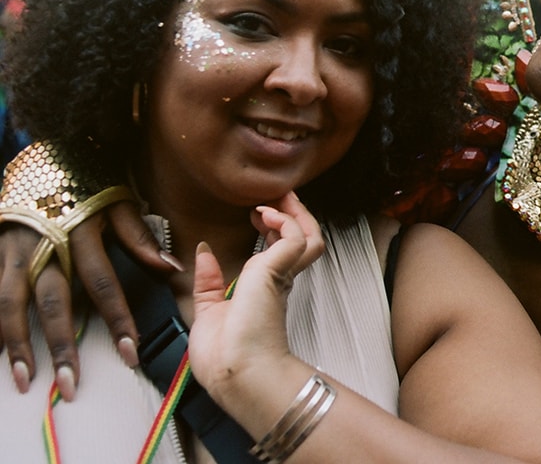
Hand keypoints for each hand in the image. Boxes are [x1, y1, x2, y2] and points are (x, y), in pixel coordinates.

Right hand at [0, 199, 175, 398]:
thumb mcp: (119, 201)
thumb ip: (140, 238)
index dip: (117, 319)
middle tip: (72, 384)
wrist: (47, 150)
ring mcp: (14, 248)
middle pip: (53, 302)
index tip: (130, 352)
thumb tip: (172, 269)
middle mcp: (45, 243)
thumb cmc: (90, 179)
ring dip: (17, 344)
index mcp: (81, 232)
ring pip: (12, 304)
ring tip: (26, 379)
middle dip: (62, 345)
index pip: (102, 283)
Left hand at [189, 192, 323, 398]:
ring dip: (295, 212)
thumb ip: (208, 281)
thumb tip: (203, 251)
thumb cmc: (224, 355)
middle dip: (292, 214)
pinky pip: (294, 236)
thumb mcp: (208, 310)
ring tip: (278, 199)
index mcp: (265, 292)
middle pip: (302, 239)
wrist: (236, 371)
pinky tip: (266, 215)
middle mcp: (278, 281)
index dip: (274, 229)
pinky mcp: (278, 271)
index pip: (281, 252)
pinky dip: (283, 220)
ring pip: (309, 235)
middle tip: (278, 197)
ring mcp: (281, 275)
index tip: (258, 216)